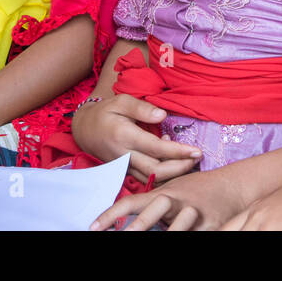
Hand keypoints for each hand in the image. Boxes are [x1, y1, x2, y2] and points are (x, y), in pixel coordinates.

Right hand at [71, 94, 200, 183]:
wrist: (84, 130)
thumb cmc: (105, 112)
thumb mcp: (121, 101)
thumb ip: (142, 108)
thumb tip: (163, 115)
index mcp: (124, 136)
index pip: (156, 149)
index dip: (178, 152)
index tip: (197, 151)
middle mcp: (124, 155)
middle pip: (156, 171)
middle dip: (180, 168)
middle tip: (197, 159)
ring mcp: (124, 166)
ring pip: (151, 179)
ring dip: (172, 174)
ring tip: (189, 162)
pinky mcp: (125, 172)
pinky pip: (145, 179)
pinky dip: (161, 175)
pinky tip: (171, 162)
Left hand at [91, 166, 246, 230]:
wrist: (234, 185)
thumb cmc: (198, 189)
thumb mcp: (173, 190)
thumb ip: (151, 200)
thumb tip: (124, 209)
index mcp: (161, 193)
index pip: (130, 202)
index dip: (110, 215)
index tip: (91, 227)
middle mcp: (175, 200)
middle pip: (152, 212)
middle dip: (135, 228)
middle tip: (120, 239)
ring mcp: (194, 212)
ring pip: (177, 229)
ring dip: (168, 235)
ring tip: (153, 241)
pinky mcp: (212, 224)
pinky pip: (197, 236)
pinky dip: (190, 237)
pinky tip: (186, 238)